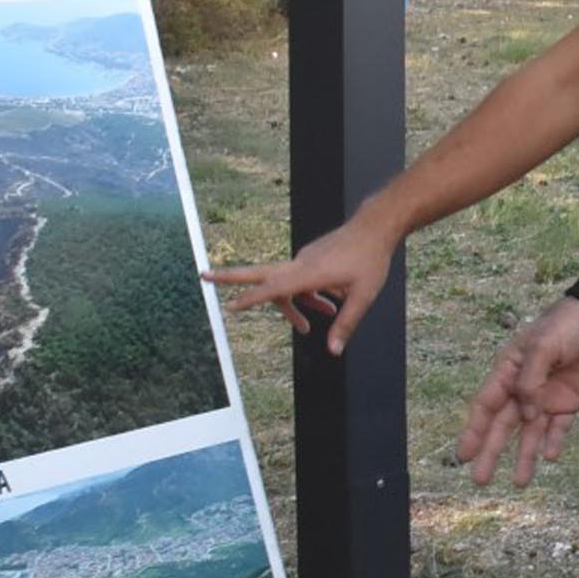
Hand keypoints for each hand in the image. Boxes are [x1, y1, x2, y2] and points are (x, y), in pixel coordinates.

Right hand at [204, 213, 399, 353]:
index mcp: (310, 273)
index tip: (230, 306)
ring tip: (315, 323)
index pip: (275, 288)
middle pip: (260, 273)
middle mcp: (300, 264)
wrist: (375, 227)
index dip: (252, 299)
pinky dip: (309, 296)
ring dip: (296, 306)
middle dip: (231, 277)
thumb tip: (333, 349)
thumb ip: (346, 323)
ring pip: (288, 286)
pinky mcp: (310, 259)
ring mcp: (304, 260)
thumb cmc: (370, 259)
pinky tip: (328, 307)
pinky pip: (301, 281)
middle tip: (202, 276)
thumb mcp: (364, 296)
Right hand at [456, 297, 578, 487]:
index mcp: (508, 370)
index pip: (486, 405)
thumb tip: (526, 414)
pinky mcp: (569, 402)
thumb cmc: (568, 324)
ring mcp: (546, 397)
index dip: (473, 430)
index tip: (463, 455)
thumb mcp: (543, 345)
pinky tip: (549, 456)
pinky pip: (559, 427)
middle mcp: (523, 388)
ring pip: (530, 433)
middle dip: (490, 452)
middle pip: (503, 425)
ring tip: (519, 482)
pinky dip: (554, 441)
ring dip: (523, 456)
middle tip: (479, 480)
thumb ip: (531, 381)